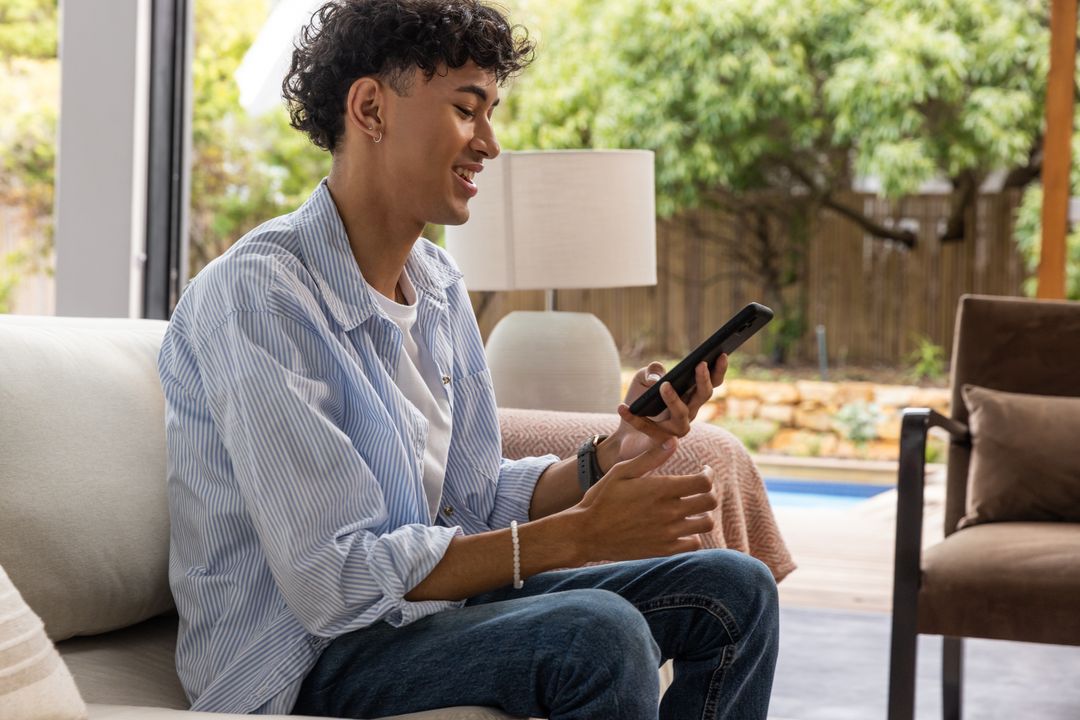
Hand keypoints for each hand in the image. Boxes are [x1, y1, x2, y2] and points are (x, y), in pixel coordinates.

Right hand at [576, 440, 717, 561]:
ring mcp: (668, 533)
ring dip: (702, 514)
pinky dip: (693, 535)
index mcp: (661, 489)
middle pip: (709, 501)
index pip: (704, 482)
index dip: (708, 474)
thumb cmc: (601, 498)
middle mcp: (669, 512)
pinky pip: (694, 543)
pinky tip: (682, 527)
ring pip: (706, 523)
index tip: (703, 471)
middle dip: (708, 491)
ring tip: (691, 509)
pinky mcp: (663, 550)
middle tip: (699, 489)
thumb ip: (650, 457)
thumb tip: (674, 441)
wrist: (586, 533)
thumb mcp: (621, 471)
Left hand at [599, 355, 728, 469]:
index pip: (712, 382)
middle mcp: (690, 412)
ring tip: (663, 386)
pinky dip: (633, 418)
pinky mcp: (660, 443)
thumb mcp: (643, 378)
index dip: (718, 370)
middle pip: (703, 396)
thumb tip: (658, 378)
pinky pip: (648, 428)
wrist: (624, 432)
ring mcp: (677, 429)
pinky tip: (622, 406)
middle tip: (700, 364)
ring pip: (682, 414)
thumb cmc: (640, 401)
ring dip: (674, 399)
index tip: (722, 353)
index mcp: (690, 395)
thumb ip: (652, 370)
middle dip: (703, 380)